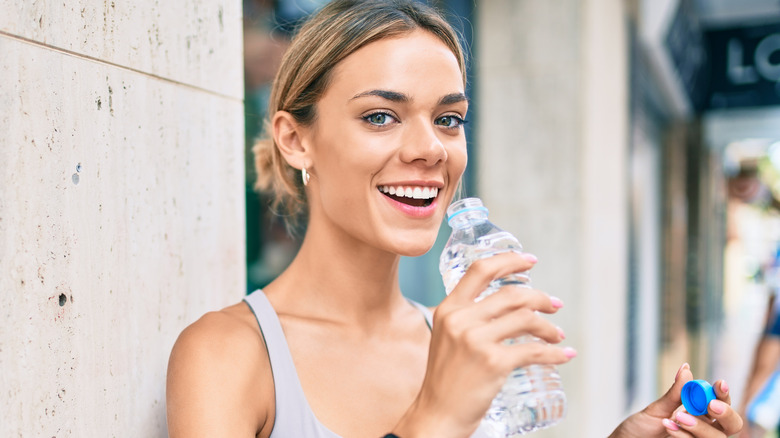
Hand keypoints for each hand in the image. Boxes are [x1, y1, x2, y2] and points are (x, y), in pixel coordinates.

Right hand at [393, 252, 575, 437]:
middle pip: (511, 294)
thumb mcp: (446, 337)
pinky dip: (554, 353)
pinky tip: (562, 355)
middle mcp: (461, 320)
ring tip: (557, 335)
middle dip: (540, 298)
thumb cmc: (445, 380)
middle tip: (554, 305)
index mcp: (448, 309)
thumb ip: (467, 317)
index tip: (529, 261)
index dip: (509, 260)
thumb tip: (506, 305)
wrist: (437, 415)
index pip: (480, 270)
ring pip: (526, 318)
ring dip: (549, 327)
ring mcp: (476, 341)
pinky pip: (533, 351)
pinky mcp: (493, 363)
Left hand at [609, 363, 742, 437]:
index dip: (724, 394)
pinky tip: (669, 428)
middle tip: (710, 405)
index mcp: (700, 415)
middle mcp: (704, 431)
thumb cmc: (640, 429)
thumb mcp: (657, 409)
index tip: (719, 383)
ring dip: (700, 427)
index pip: (721, 404)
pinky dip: (684, 436)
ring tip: (677, 418)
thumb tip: (686, 368)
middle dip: (725, 414)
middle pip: (731, 425)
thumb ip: (675, 393)